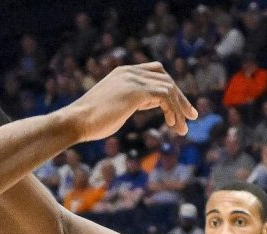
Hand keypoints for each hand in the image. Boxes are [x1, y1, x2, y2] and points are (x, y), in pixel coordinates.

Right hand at [65, 63, 196, 140]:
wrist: (75, 122)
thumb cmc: (90, 122)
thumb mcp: (116, 107)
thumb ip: (133, 100)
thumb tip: (148, 103)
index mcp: (123, 73)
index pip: (155, 73)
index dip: (169, 89)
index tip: (176, 107)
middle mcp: (130, 72)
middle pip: (165, 78)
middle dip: (180, 98)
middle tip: (191, 116)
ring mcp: (133, 80)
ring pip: (168, 88)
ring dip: (179, 108)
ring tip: (183, 128)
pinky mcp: (137, 91)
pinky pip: (165, 96)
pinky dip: (173, 110)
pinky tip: (173, 124)